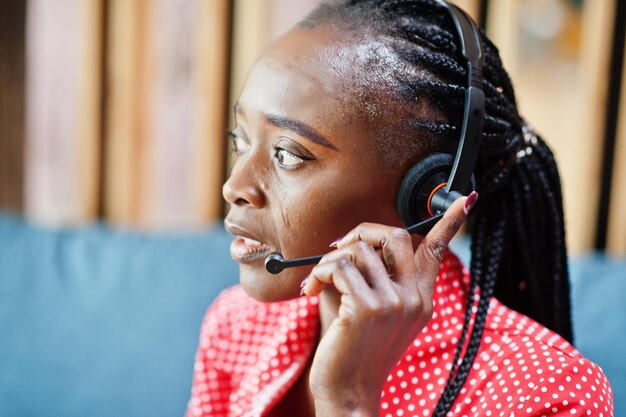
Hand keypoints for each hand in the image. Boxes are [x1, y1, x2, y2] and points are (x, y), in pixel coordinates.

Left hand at [302, 195, 473, 414]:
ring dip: (330, 260)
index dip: (451, 223)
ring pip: (360, 249)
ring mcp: (395, 303)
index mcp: (421, 298)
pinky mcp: (368, 308)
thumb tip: (355, 241)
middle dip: (361, 231)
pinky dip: (319, 273)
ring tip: (319, 282)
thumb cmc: (353, 349)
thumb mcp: (371, 309)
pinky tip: (312, 291)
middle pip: (395, 235)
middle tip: (337, 249)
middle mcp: (415, 298)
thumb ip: (373, 275)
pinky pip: (339, 267)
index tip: (467, 199)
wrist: (348, 393)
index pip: (437, 252)